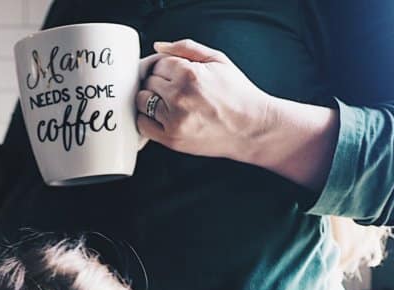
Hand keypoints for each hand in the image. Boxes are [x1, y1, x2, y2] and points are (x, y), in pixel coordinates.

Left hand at [136, 38, 272, 159]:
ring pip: (142, 101)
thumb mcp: (218, 60)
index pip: (158, 64)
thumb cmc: (237, 94)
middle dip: (159, 83)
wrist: (251, 127)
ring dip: (151, 100)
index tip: (176, 75)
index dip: (166, 68)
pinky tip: (162, 117)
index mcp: (190, 74)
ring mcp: (174, 119)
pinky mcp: (171, 138)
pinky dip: (147, 119)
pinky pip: (143, 124)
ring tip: (170, 103)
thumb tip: (158, 47)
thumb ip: (187, 48)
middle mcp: (179, 96)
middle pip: (148, 81)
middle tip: (176, 89)